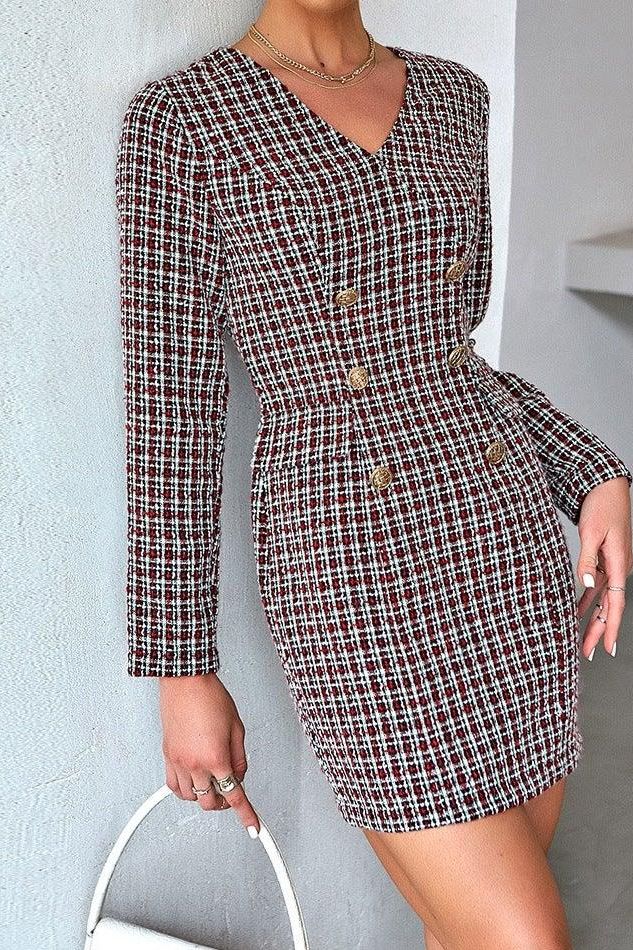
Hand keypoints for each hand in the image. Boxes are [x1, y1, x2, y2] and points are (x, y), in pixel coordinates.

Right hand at [159, 672, 259, 834]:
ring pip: (191, 797)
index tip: (252, 825)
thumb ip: (240, 757)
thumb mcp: (237, 728)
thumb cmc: (210, 698)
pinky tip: (194, 781)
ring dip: (204, 795)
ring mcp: (178, 761)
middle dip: (223, 802)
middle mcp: (195, 764)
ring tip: (213, 783)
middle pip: (210, 802)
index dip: (246, 814)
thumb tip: (239, 775)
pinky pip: (173, 785)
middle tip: (231, 792)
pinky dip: (185, 789)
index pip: (234, 796)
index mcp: (216, 758)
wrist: (185, 682)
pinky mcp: (167, 755)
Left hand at [576, 476, 631, 658]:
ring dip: (592, 619)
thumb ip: (588, 559)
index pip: (616, 604)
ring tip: (581, 640)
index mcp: (620, 564)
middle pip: (609, 607)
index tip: (607, 649)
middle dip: (598, 631)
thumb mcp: (591, 532)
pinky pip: (597, 586)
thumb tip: (586, 583)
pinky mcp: (604, 559)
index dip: (610, 628)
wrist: (605, 485)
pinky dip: (587, 600)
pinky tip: (576, 611)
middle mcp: (619, 567)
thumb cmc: (601, 505)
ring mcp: (612, 564)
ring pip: (602, 599)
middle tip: (587, 653)